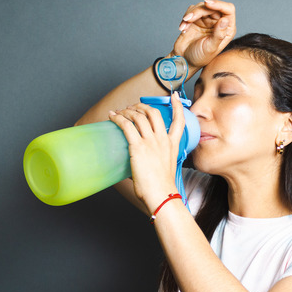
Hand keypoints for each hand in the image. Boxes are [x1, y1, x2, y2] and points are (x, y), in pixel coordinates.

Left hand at [107, 93, 186, 211]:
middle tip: (133, 107)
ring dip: (128, 111)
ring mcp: (151, 142)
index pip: (179, 121)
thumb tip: (138, 163)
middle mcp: (162, 140)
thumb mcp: (165, 168)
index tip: (175, 97)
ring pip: (139, 116)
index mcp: (172, 145)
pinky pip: (126, 125)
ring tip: (120, 112)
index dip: (177, 106)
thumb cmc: (161, 187)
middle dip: (141, 106)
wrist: (161, 194)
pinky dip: (118, 118)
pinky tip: (113, 116)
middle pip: (153, 113)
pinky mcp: (138, 147)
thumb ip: (155, 160)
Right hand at [171, 0, 235, 72]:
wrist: (185, 60)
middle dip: (198, 11)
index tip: (207, 4)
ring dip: (190, 14)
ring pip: (200, 7)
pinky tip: (183, 28)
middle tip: (188, 19)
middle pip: (211, 7)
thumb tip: (225, 19)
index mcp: (227, 29)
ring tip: (184, 27)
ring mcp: (207, 21)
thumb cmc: (200, 57)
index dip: (218, 4)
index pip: (228, 9)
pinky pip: (192, 11)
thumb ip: (218, 34)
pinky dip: (186, 18)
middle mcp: (218, 23)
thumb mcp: (210, 48)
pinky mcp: (197, 20)